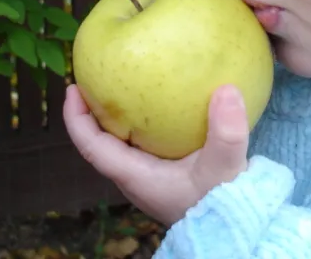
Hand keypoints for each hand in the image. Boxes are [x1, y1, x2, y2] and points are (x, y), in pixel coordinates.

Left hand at [63, 82, 249, 225]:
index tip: (72, 89)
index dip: (77, 118)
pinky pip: (150, 143)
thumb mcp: (224, 168)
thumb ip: (226, 133)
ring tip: (128, 86)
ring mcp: (154, 178)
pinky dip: (148, 122)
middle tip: (97, 79)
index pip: (93, 147)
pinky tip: (168, 103)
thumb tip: (226, 90)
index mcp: (137, 176)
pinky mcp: (172, 175)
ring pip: (126, 144)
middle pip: (104, 142)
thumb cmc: (223, 205)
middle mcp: (139, 177)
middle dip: (95, 111)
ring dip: (121, 117)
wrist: (238, 231)